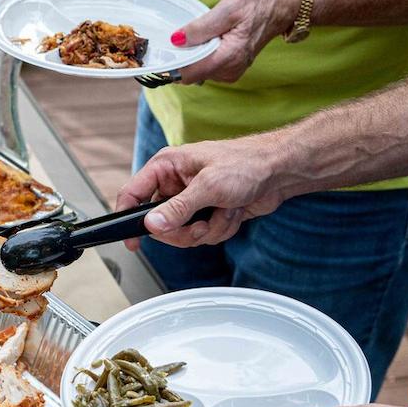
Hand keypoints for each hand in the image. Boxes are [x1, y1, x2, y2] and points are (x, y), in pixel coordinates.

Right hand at [115, 135, 286, 249]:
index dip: (127, 218)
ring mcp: (192, 200)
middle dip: (184, 230)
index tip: (131, 242)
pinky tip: (232, 212)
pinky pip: (203, 234)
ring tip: (223, 211)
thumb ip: (177, 208)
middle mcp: (175, 184)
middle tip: (200, 225)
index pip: (133, 194)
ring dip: (207, 229)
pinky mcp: (207, 213)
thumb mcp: (208, 186)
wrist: (279, 172)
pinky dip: (220, 228)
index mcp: (167, 167)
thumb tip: (152, 225)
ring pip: (182, 233)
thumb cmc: (246, 164)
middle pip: (159, 223)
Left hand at [172, 0, 299, 84]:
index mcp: (228, 57)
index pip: (189, 74)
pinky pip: (208, 66)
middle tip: (183, 35)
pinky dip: (203, 55)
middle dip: (183, 57)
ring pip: (199, 70)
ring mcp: (232, 71)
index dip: (173, 64)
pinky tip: (209, 39)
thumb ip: (201, 27)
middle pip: (191, 73)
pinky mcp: (232, 68)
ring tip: (202, 34)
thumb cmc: (256, 3)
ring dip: (194, 55)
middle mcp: (230, 70)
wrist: (281, 6)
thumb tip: (176, 39)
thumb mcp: (227, 9)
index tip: (164, 51)